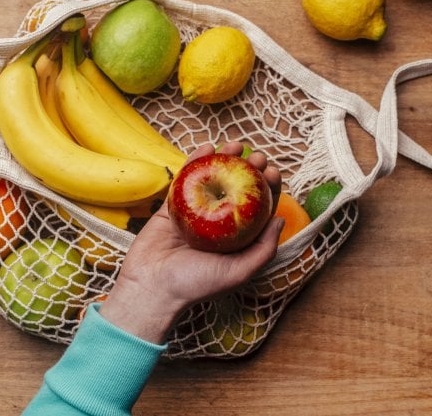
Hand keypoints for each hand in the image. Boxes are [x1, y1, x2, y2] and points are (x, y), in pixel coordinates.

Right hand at [99, 142, 283, 343]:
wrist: (151, 287)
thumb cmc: (195, 286)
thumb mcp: (239, 272)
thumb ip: (263, 249)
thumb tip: (280, 218)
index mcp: (236, 240)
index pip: (258, 208)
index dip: (268, 188)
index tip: (272, 172)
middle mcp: (217, 225)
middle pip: (237, 190)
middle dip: (250, 170)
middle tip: (257, 156)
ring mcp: (194, 214)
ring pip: (212, 180)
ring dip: (224, 160)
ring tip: (236, 144)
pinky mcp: (172, 206)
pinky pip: (185, 179)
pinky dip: (195, 161)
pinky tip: (207, 147)